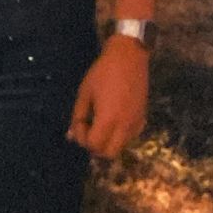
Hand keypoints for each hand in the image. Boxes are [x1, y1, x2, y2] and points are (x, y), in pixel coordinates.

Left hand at [67, 38, 149, 156]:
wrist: (129, 58)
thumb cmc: (103, 72)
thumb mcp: (85, 92)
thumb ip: (78, 116)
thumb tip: (70, 136)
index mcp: (108, 119)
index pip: (94, 145)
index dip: (82, 138)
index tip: (79, 122)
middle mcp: (125, 126)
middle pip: (109, 154)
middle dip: (95, 146)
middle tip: (87, 130)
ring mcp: (136, 124)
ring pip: (120, 147)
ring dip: (107, 142)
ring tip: (98, 123)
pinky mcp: (143, 119)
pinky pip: (129, 137)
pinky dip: (118, 136)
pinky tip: (111, 120)